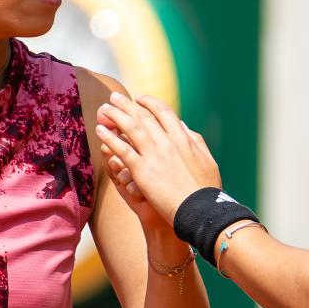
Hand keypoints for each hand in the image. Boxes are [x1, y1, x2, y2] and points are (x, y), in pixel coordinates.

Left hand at [96, 92, 221, 223]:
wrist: (199, 211)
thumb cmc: (206, 189)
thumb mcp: (207, 160)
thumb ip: (195, 141)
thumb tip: (184, 127)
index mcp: (184, 138)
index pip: (164, 112)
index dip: (149, 102)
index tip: (138, 97)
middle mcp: (168, 142)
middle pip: (143, 116)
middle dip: (126, 104)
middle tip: (114, 96)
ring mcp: (154, 155)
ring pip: (131, 128)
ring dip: (115, 115)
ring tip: (103, 108)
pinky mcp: (142, 171)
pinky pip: (122, 150)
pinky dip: (110, 138)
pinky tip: (100, 130)